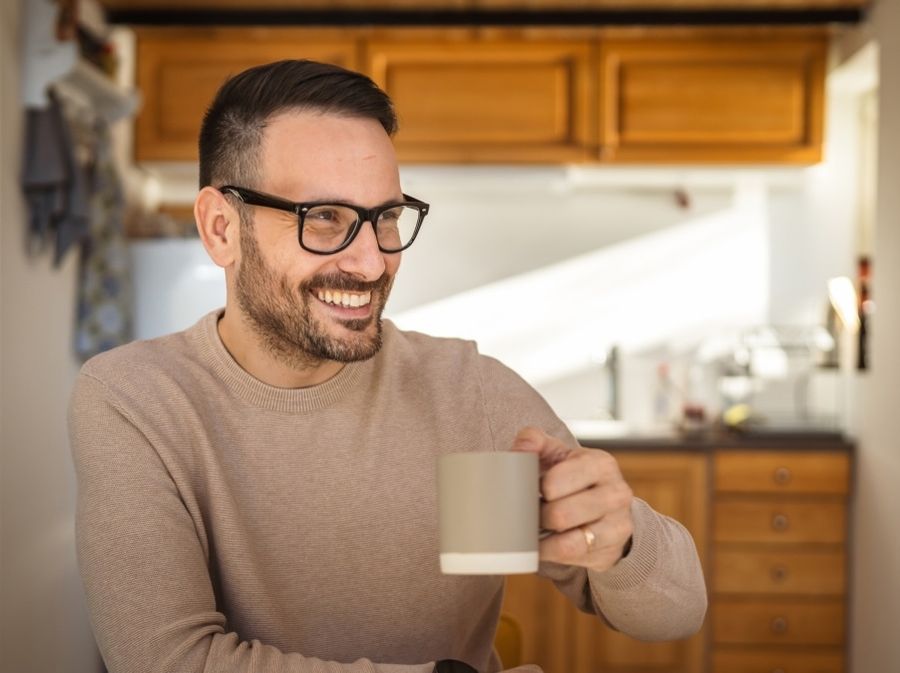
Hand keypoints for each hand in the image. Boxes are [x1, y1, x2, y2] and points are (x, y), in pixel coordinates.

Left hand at [511, 427, 633, 572]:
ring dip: (543, 537)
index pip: (554, 482)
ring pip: (567, 541)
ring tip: (536, 527)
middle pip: (560, 514)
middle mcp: (616, 493)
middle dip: (538, 516)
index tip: (530, 489)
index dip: (534, 489)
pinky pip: (570, 556)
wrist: (606, 508)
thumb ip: (534, 441)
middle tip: (529, 512)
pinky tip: (542, 544)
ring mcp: (619, 524)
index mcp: (601, 463)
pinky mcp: (612, 550)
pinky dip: (549, 552)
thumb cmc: (573, 477)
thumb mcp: (558, 453)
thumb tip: (518, 450)